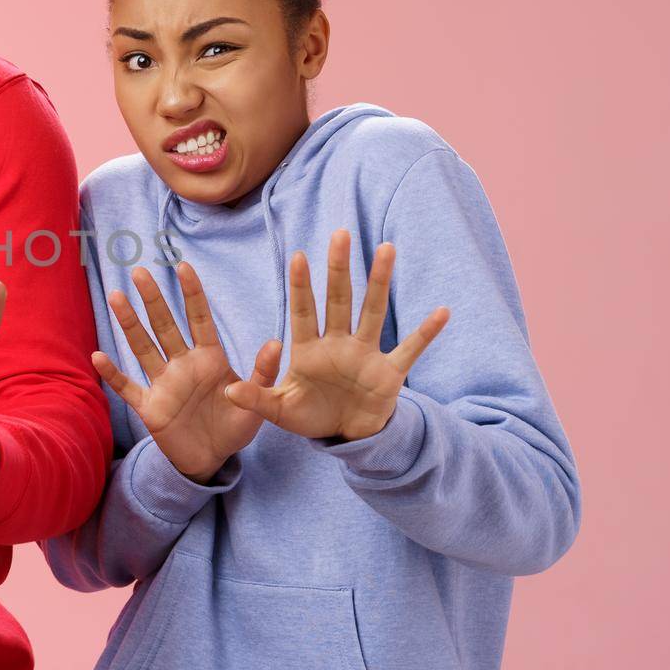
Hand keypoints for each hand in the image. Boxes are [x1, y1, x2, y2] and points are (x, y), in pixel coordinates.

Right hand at [95, 263, 279, 483]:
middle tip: (140, 272)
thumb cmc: (234, 426)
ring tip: (116, 297)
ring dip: (130, 324)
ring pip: (143, 348)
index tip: (183, 266)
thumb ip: (262, 373)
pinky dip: (113, 374)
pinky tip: (98, 356)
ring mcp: (163, 384)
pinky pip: (128, 387)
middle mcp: (183, 364)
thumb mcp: (256, 402)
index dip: (192, 294)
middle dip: (153, 299)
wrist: (212, 458)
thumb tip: (276, 342)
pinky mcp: (150, 407)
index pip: (199, 319)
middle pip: (165, 326)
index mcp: (209, 358)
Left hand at [224, 229, 449, 441]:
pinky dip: (426, 334)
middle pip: (338, 300)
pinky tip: (442, 312)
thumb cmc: (309, 416)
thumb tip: (228, 391)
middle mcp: (338, 344)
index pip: (303, 312)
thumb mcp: (279, 410)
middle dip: (339, 269)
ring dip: (380, 282)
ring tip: (386, 248)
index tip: (298, 256)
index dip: (301, 286)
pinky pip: (410, 350)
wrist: (344, 436)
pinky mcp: (389, 374)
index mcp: (308, 350)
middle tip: (340, 234)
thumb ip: (256, 399)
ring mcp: (365, 355)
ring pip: (373, 311)